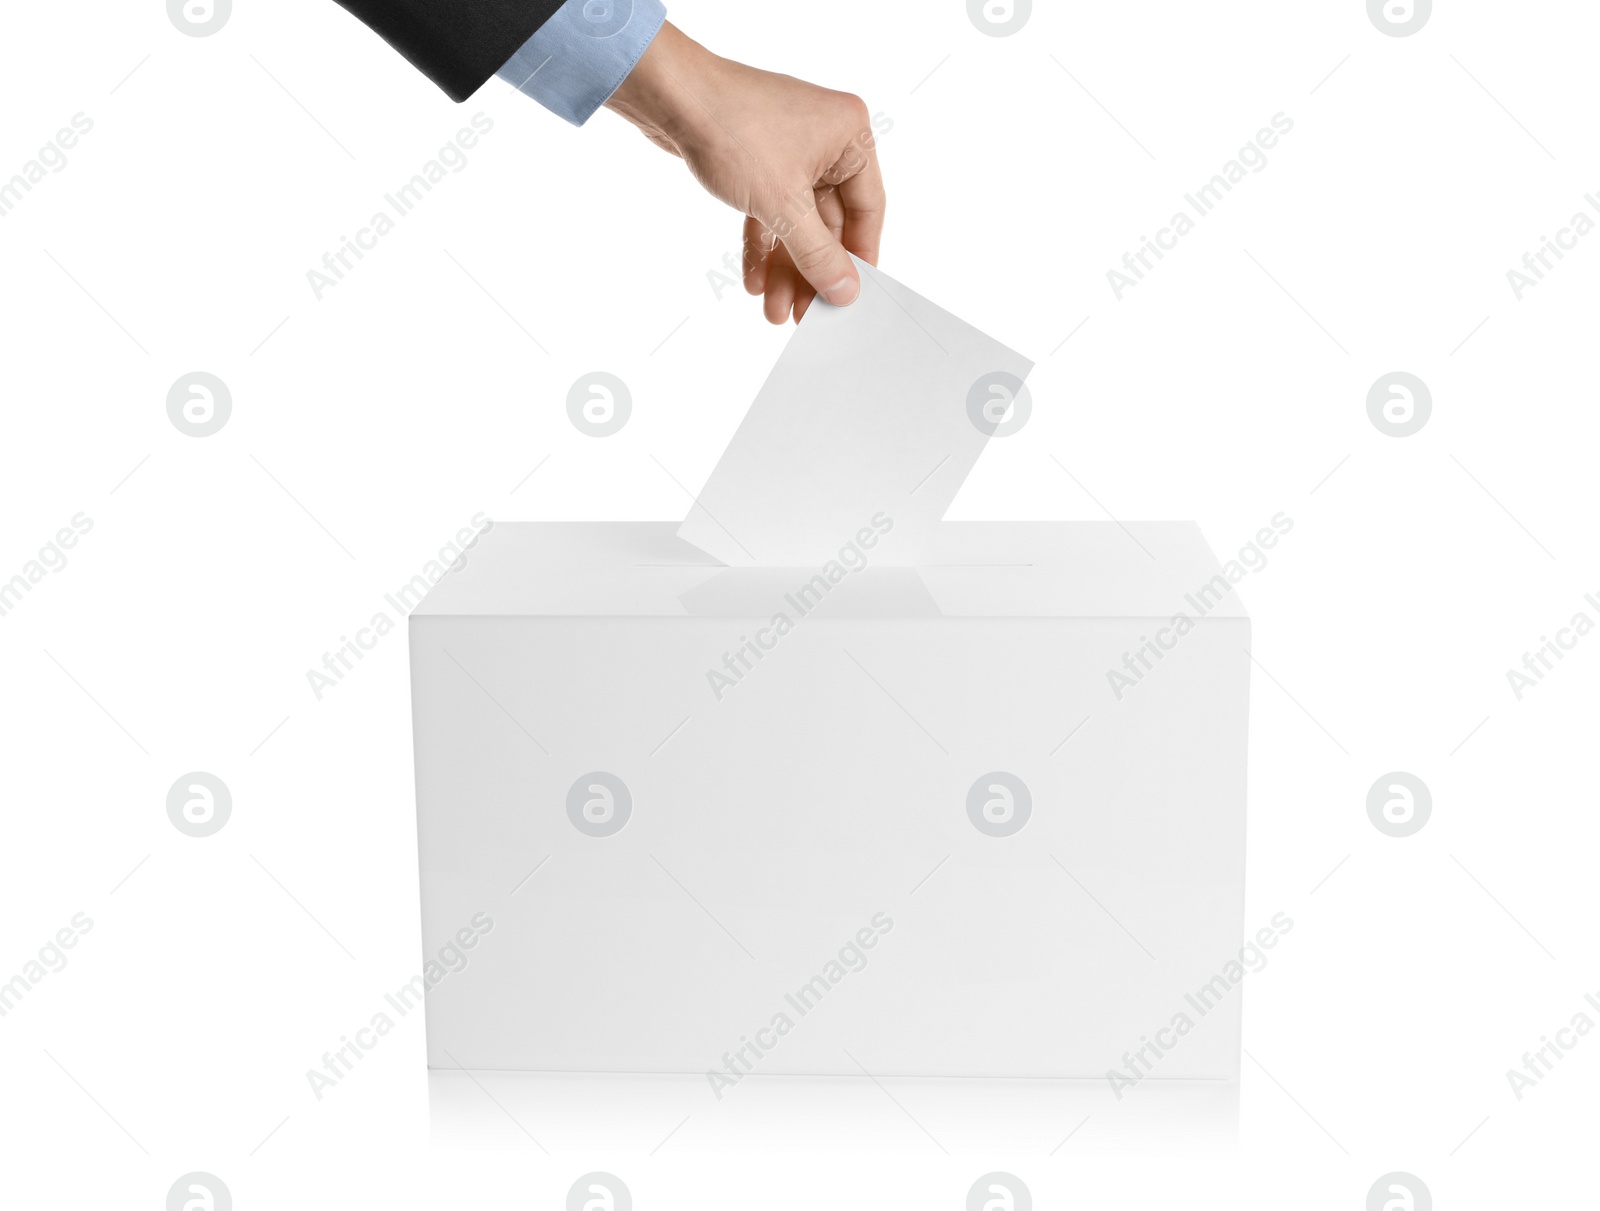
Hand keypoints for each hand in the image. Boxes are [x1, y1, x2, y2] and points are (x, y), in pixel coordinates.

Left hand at [606, 22, 884, 323]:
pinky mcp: (758, 160)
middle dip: (811, 271)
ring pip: (797, 221)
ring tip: (775, 310)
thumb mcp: (784, 204)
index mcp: (850, 136)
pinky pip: (770, 211)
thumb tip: (846, 292)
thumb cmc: (734, 129)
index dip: (858, 258)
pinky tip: (756, 281)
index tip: (849, 298)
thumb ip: (818, 254)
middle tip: (805, 315)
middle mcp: (826, 139)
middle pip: (829, 222)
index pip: (868, 210)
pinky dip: (763, 244)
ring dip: (786, 267)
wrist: (670, 96)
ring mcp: (791, 149)